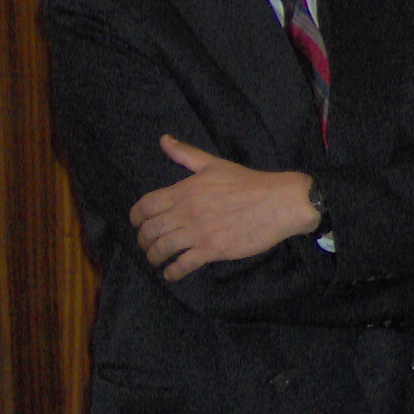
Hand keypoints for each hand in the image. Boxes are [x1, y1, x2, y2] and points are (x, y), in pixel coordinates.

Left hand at [128, 135, 320, 278]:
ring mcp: (198, 233)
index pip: (145, 207)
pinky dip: (172, 272)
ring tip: (157, 259)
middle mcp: (185, 213)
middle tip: (147, 243)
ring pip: (161, 249)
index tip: (138, 223)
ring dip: (154, 256)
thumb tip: (164, 139)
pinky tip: (171, 273)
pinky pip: (182, 265)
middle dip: (143, 240)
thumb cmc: (248, 183)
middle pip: (149, 231)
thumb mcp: (214, 164)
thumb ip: (185, 154)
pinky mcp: (211, 250)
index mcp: (184, 191)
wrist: (278, 202)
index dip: (136, 217)